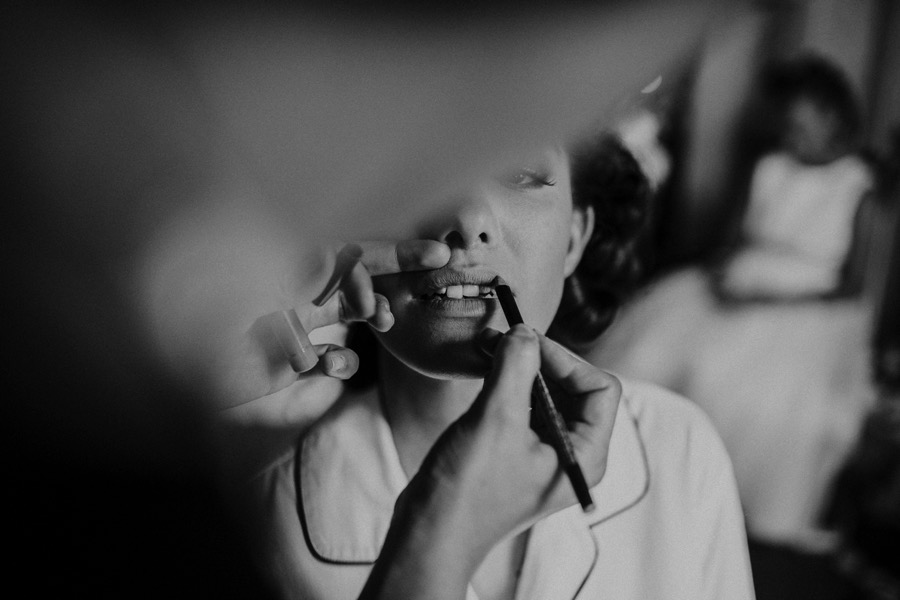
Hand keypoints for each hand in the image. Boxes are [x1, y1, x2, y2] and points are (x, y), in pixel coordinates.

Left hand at [217, 240, 449, 423]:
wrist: (179, 371)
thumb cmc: (212, 316)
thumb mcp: (260, 275)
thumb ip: (309, 261)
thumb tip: (351, 251)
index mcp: (296, 262)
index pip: (358, 249)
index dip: (400, 251)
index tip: (441, 254)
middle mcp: (300, 289)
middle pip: (361, 280)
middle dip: (384, 290)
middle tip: (386, 312)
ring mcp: (299, 326)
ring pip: (353, 319)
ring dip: (369, 319)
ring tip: (376, 323)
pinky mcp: (292, 364)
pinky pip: (331, 361)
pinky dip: (337, 363)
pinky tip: (323, 365)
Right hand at [418, 326, 619, 545]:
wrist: (430, 532)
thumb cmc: (469, 489)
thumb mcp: (496, 418)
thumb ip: (515, 366)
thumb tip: (524, 330)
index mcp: (586, 454)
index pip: (600, 386)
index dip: (566, 358)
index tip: (527, 342)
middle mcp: (572, 453)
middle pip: (574, 385)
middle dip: (540, 358)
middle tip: (502, 337)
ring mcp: (545, 453)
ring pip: (546, 392)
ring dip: (520, 366)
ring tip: (487, 347)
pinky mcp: (517, 450)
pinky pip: (524, 405)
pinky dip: (506, 382)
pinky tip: (482, 370)